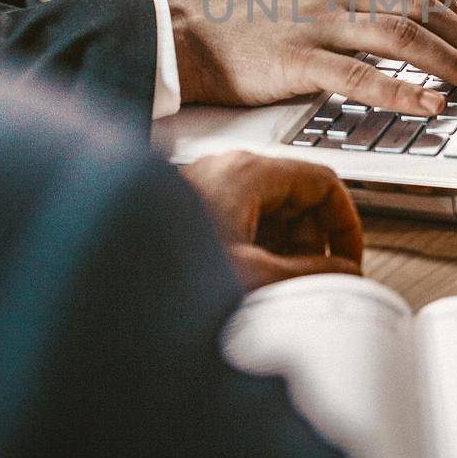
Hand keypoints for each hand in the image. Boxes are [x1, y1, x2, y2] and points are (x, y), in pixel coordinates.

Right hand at [169, 0, 456, 112]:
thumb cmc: (245, 14)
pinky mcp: (301, 61)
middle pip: (420, 8)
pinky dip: (404, 92)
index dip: (455, 7)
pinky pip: (363, 78)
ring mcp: (319, 23)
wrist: (188, 36)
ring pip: (403, 38)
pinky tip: (432, 105)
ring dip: (450, 63)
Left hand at [182, 151, 364, 288]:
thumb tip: (341, 275)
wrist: (107, 272)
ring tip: (277, 286)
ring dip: (283, 248)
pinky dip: (256, 249)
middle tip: (312, 278)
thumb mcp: (254, 274)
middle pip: (297, 198)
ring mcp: (209, 187)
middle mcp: (229, 171)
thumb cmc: (167, 265)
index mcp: (249, 173)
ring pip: (269, 212)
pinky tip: (247, 282)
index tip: (348, 256)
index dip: (346, 222)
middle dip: (312, 242)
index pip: (323, 182)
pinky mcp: (192, 207)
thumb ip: (308, 274)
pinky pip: (243, 221)